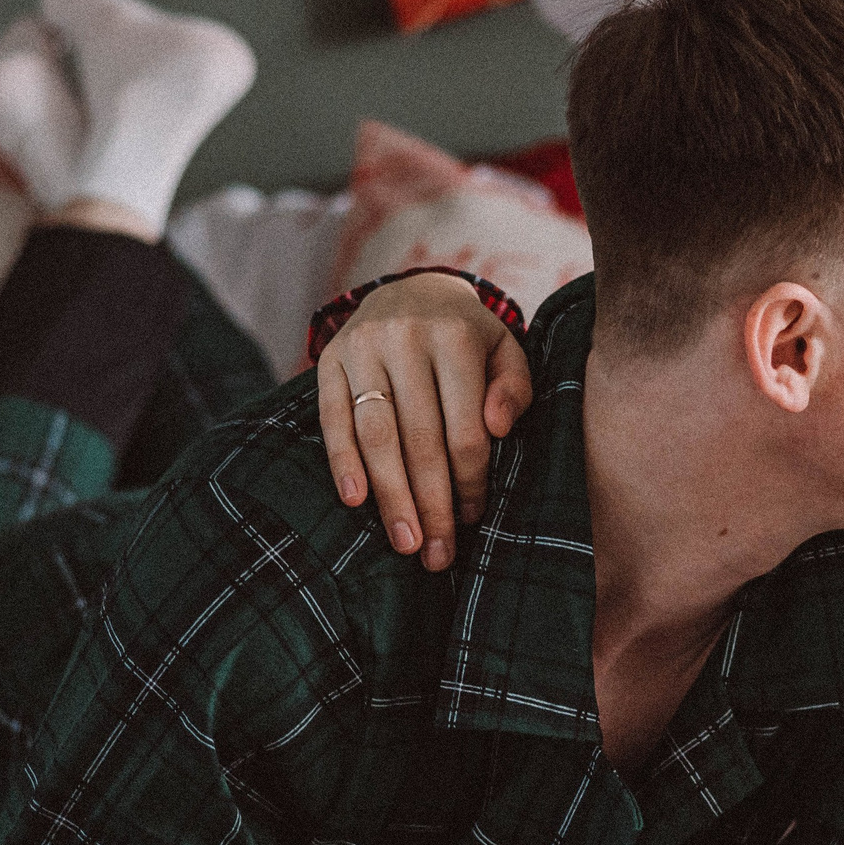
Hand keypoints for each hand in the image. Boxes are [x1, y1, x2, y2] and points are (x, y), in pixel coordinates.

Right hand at [315, 272, 532, 570]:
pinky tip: (356, 501)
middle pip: (419, 439)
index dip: (470, 480)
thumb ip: (514, 387)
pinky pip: (333, 419)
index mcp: (456, 337)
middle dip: (430, 503)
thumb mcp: (506, 351)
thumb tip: (499, 427)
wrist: (412, 290)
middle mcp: (406, 338)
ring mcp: (363, 348)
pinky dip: (342, 463)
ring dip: (390, 496)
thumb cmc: (468, 338)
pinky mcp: (330, 360)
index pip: (464, 428)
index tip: (471, 519)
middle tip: (437, 554)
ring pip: (376, 435)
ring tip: (405, 542)